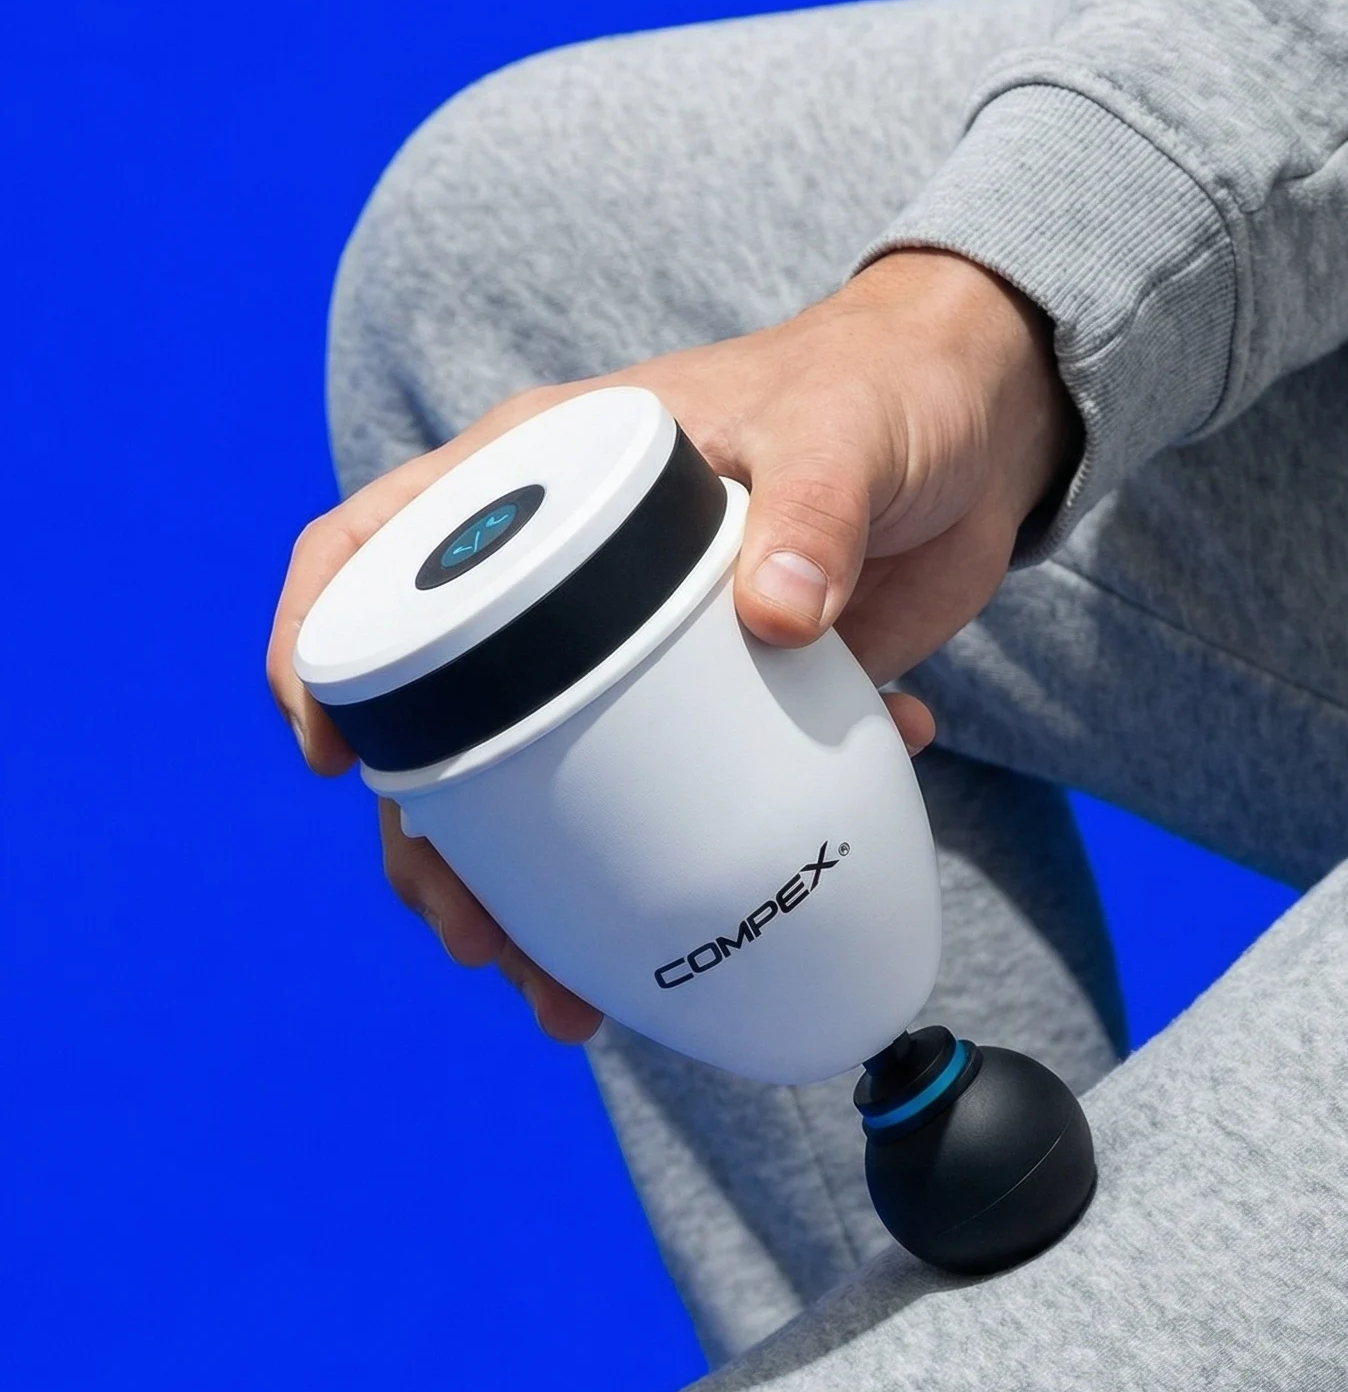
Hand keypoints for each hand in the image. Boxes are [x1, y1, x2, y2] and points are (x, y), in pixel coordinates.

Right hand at [269, 250, 1075, 1041]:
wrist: (983, 437)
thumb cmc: (888, 393)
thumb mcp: (847, 434)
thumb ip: (817, 509)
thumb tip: (775, 616)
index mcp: (542, 472)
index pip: (375, 547)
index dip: (321, 646)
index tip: (330, 754)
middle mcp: (558, 570)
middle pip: (441, 716)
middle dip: (438, 847)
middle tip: (473, 939)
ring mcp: (626, 650)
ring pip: (539, 788)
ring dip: (540, 902)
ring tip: (561, 999)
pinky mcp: (707, 709)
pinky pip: (659, 810)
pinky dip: (670, 883)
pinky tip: (703, 942)